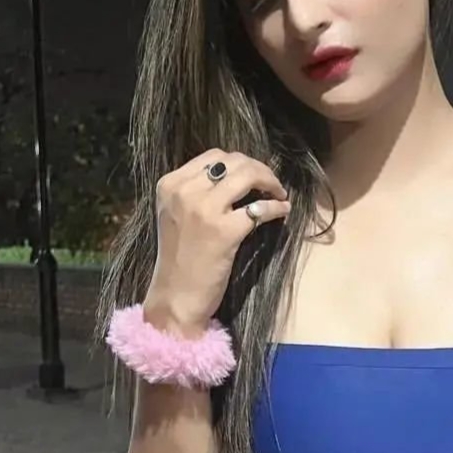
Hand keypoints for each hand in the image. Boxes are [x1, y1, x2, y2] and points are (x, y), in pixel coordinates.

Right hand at [144, 149, 290, 333]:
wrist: (175, 297)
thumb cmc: (179, 259)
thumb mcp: (176, 215)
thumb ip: (198, 192)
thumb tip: (238, 176)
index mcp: (170, 184)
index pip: (213, 156)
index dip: (240, 162)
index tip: (253, 174)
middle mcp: (185, 192)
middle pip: (233, 162)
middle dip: (259, 169)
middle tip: (272, 184)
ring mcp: (204, 210)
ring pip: (247, 176)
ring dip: (271, 182)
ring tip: (279, 194)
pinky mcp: (224, 231)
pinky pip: (259, 209)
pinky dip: (276, 208)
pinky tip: (282, 213)